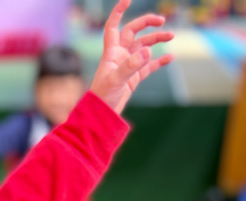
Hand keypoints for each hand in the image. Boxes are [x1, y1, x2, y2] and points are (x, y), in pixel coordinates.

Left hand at [90, 0, 173, 115]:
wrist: (101, 117)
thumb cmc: (102, 98)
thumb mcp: (116, 81)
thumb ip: (131, 65)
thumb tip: (148, 50)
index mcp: (111, 53)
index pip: (113, 27)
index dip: (118, 12)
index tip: (128, 0)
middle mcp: (119, 56)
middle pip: (133, 32)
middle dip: (146, 24)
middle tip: (162, 21)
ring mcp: (127, 66)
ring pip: (143, 47)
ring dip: (156, 40)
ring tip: (171, 37)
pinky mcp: (133, 78)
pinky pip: (148, 66)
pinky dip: (159, 61)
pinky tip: (170, 57)